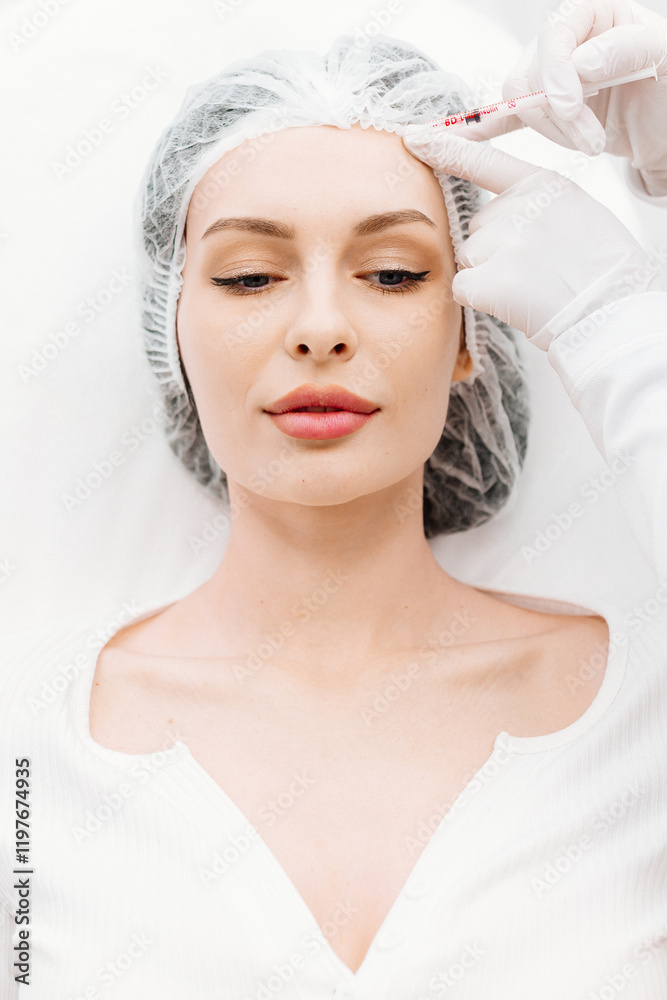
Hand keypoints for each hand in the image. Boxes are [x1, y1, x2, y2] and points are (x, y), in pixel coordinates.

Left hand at [402, 131, 664, 347]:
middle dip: (494, 251)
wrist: (614, 311)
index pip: (484, 161)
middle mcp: (520, 207)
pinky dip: (480, 300)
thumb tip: (492, 222)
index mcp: (542, 185)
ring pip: (468, 257)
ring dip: (488, 276)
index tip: (413, 137)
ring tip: (531, 287)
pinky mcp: (491, 278)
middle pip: (476, 228)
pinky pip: (462, 287)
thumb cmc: (599, 271)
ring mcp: (504, 241)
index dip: (446, 149)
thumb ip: (532, 207)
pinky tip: (513, 302)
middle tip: (535, 270)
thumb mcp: (575, 215)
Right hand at [461, 0, 666, 195]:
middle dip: (558, 114)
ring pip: (521, 102)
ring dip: (550, 132)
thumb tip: (581, 64)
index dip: (556, 72)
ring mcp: (553, 78)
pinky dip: (484, 129)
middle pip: (531, 72)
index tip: (573, 106)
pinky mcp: (548, 112)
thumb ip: (628, 49)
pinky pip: (508, 117)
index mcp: (595, 14)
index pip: (554, 33)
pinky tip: (459, 140)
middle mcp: (569, 41)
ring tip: (591, 147)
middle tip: (593, 143)